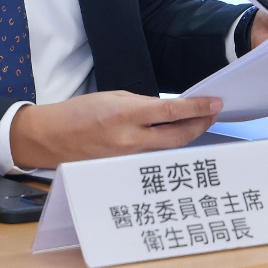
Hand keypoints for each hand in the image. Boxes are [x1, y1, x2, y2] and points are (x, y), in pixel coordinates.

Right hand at [9, 91, 222, 169]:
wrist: (53, 138)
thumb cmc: (78, 112)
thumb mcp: (111, 97)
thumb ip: (140, 105)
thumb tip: (164, 112)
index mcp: (126, 114)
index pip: (171, 111)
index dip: (197, 108)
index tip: (214, 102)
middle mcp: (130, 139)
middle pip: (178, 136)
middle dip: (200, 124)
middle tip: (213, 113)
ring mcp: (129, 159)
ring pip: (168, 149)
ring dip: (186, 136)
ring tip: (198, 124)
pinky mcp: (125, 170)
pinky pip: (153, 158)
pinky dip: (166, 148)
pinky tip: (173, 139)